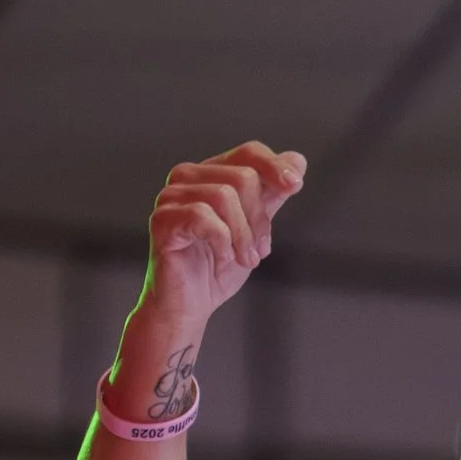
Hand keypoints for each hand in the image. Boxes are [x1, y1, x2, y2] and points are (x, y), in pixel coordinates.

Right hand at [127, 141, 305, 357]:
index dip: (275, 166)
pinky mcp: (163, 219)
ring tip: (244, 260)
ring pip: (224, 196)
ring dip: (243, 235)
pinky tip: (222, 257)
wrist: (188, 306)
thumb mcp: (254, 230)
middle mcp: (189, 177)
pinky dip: (222, 241)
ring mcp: (172, 196)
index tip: (296, 186)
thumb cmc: (215, 269)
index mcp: (211, 175)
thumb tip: (297, 161)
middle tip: (257, 251)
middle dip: (258, 219)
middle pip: (242, 176)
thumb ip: (271, 197)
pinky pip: (203, 217)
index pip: (248, 153)